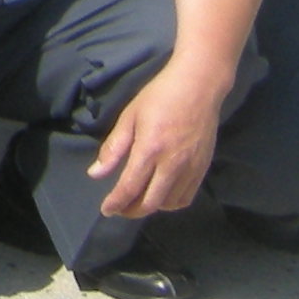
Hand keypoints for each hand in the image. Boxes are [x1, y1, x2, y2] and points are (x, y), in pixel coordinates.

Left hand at [86, 59, 225, 219]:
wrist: (198, 86)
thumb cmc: (159, 96)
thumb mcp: (130, 116)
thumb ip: (114, 148)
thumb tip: (95, 174)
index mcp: (150, 149)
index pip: (130, 188)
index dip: (116, 203)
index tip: (106, 210)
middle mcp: (172, 164)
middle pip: (150, 203)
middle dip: (131, 211)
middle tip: (120, 208)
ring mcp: (190, 168)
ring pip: (169, 204)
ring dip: (151, 207)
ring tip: (138, 200)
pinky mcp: (203, 168)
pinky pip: (186, 197)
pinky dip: (171, 203)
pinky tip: (161, 194)